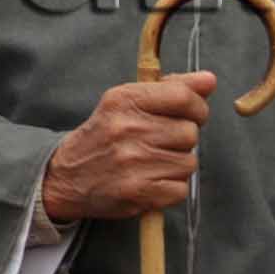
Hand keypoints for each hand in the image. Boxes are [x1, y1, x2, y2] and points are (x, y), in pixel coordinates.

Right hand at [40, 72, 217, 222]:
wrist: (65, 176)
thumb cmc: (102, 137)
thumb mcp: (125, 102)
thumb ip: (170, 88)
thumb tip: (209, 80)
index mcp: (124, 100)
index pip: (182, 97)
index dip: (197, 107)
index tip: (192, 114)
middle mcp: (127, 129)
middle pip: (190, 132)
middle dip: (182, 139)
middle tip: (160, 142)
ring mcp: (132, 162)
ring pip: (189, 162)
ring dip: (177, 164)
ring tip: (153, 162)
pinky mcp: (138, 193)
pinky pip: (181, 189)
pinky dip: (170, 188)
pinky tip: (150, 180)